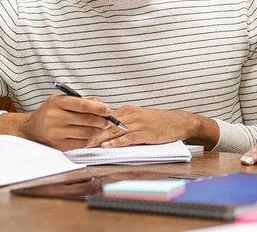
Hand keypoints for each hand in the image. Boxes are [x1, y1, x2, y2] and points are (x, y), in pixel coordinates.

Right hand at [16, 93, 113, 150]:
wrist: (32, 128)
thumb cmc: (51, 111)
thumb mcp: (62, 100)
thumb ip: (83, 101)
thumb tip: (104, 107)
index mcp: (57, 102)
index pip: (83, 105)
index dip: (99, 108)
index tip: (108, 110)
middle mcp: (55, 117)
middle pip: (87, 120)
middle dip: (102, 120)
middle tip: (108, 120)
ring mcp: (56, 133)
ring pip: (87, 133)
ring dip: (98, 131)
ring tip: (100, 128)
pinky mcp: (59, 145)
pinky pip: (82, 143)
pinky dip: (90, 139)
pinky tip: (90, 135)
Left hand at [86, 105, 218, 148]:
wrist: (179, 122)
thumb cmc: (160, 122)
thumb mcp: (140, 118)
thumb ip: (124, 122)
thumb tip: (107, 130)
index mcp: (127, 110)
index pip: (104, 118)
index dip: (90, 125)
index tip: (77, 132)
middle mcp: (130, 115)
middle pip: (106, 124)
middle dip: (90, 133)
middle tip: (76, 141)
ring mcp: (138, 123)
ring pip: (114, 131)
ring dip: (99, 139)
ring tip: (86, 146)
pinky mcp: (145, 133)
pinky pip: (127, 137)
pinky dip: (116, 142)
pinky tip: (107, 146)